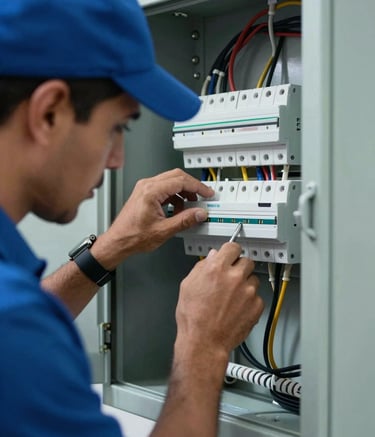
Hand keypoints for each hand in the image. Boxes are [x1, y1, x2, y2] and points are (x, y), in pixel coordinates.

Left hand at [98, 169, 213, 262]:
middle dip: (192, 187)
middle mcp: (146, 186)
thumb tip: (199, 214)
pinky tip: (178, 209)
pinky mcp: (144, 194)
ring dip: (183, 192)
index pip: (181, 181)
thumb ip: (185, 220)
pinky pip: (164, 188)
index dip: (198, 187)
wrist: (118, 241)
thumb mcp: (164, 230)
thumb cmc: (132, 236)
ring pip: (170, 181)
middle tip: (202, 197)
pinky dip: (174, 196)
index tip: (207, 193)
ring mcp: (144, 188)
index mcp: (151, 191)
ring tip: (190, 207)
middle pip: (176, 176)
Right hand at [175, 243, 263, 357]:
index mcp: (217, 268)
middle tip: (231, 277)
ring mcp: (248, 291)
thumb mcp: (188, 286)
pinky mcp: (256, 305)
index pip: (232, 247)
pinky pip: (257, 296)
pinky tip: (237, 308)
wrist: (204, 342)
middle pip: (246, 261)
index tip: (231, 254)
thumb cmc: (193, 318)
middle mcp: (235, 277)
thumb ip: (201, 267)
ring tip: (233, 297)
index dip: (230, 251)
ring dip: (246, 284)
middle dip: (239, 267)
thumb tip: (211, 258)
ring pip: (253, 279)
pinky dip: (250, 300)